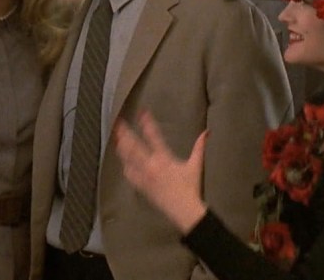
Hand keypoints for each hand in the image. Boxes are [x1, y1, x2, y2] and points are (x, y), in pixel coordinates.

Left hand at [114, 111, 208, 233]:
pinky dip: (126, 166)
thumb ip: (200, 147)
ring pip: (128, 159)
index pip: (154, 136)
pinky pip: (130, 174)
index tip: (142, 112)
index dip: (147, 123)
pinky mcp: (141, 186)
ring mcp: (144, 176)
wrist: (184, 210)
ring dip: (122, 148)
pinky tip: (123, 162)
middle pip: (134, 146)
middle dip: (126, 134)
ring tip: (116, 138)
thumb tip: (207, 132)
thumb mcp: (196, 166)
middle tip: (119, 123)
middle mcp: (151, 165)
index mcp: (164, 158)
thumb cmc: (190, 187)